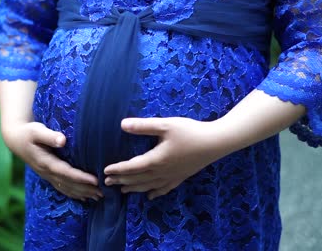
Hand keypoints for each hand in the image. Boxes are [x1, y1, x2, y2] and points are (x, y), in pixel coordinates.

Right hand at [1, 122, 102, 201]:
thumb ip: (49, 136)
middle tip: (103, 192)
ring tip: (98, 197)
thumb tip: (62, 140)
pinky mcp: (48, 175)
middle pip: (69, 184)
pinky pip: (62, 188)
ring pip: (66, 188)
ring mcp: (47, 175)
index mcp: (45, 162)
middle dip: (86, 189)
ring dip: (82, 193)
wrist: (15, 139)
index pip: (66, 172)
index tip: (95, 180)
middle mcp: (47, 172)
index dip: (81, 178)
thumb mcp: (36, 131)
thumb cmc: (28, 132)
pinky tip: (84, 198)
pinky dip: (74, 194)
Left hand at [104, 117, 231, 199]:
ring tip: (123, 190)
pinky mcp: (181, 177)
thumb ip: (143, 126)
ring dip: (134, 188)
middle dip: (121, 180)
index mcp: (156, 160)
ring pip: (149, 186)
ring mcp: (172, 177)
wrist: (216, 143)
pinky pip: (165, 189)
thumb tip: (122, 124)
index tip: (105, 171)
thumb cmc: (190, 131)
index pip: (131, 167)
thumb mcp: (165, 125)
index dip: (117, 169)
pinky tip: (151, 196)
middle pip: (138, 179)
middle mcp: (162, 172)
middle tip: (107, 183)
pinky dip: (155, 192)